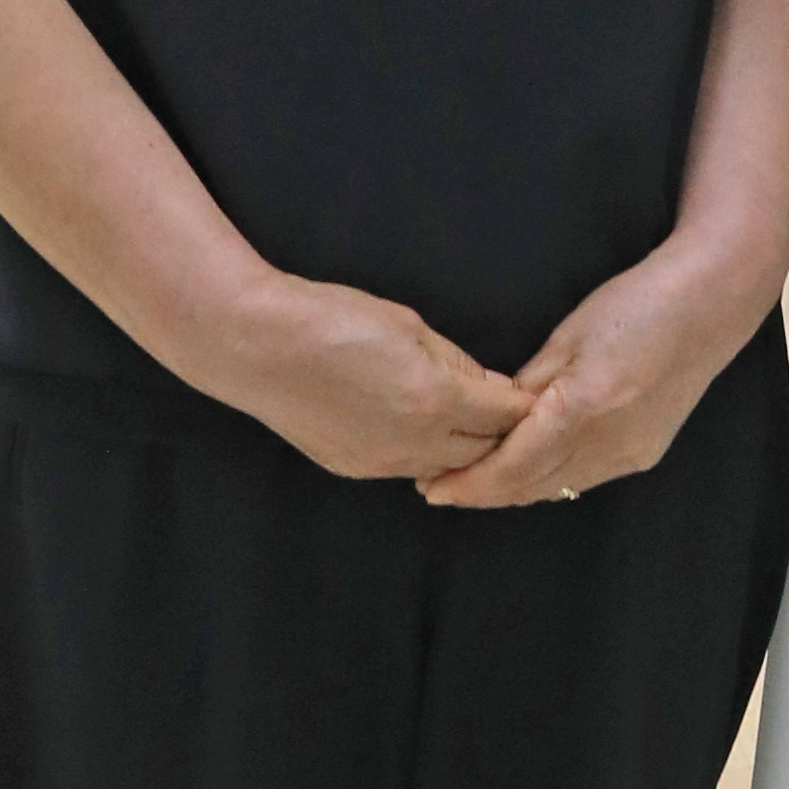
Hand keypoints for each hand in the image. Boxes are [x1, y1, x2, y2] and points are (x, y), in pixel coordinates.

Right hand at [227, 278, 532, 483]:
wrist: (256, 345)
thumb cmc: (331, 319)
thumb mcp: (408, 325)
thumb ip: (456, 360)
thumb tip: (487, 384)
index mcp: (436, 399)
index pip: (506, 416)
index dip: (523, 405)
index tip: (532, 395)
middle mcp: (415, 441)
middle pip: (485, 452)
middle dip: (501, 434)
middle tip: (508, 414)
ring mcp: (382, 462)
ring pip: (446, 468)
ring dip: (462, 450)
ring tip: (467, 424)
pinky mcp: (355, 468)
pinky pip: (406, 468)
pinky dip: (423, 453)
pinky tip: (417, 428)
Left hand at [419, 233, 782, 507]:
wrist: (710, 303)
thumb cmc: (636, 303)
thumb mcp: (568, 336)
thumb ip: (528, 386)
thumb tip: (492, 420)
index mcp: (582, 409)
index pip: (512, 466)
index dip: (470, 483)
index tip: (433, 487)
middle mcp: (609, 443)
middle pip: (532, 487)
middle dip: (483, 493)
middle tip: (439, 489)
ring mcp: (632, 454)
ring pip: (558, 488)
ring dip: (515, 490)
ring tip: (474, 484)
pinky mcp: (646, 453)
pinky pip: (586, 478)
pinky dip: (550, 479)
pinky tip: (527, 471)